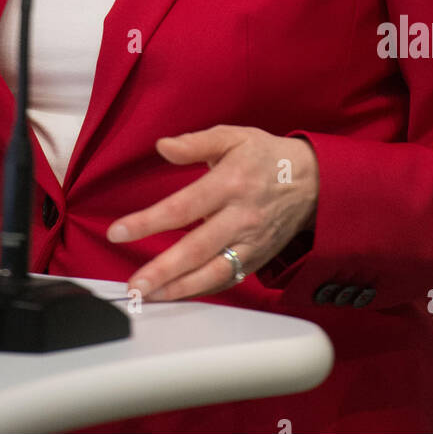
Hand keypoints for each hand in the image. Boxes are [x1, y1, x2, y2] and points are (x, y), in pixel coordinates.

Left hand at [106, 126, 318, 301]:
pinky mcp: (258, 258)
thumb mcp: (233, 137)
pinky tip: (177, 294)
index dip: (148, 222)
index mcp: (230, 183)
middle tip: (134, 284)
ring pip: (214, 272)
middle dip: (163, 270)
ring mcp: (252, 242)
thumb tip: (162, 146)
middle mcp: (241, 216)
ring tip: (149, 297)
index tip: (118, 232)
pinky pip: (228, 279)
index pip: (183, 207)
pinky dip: (202, 290)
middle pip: (197, 249)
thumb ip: (195, 143)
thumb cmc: (267, 157)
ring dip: (180, 288)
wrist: (314, 181)